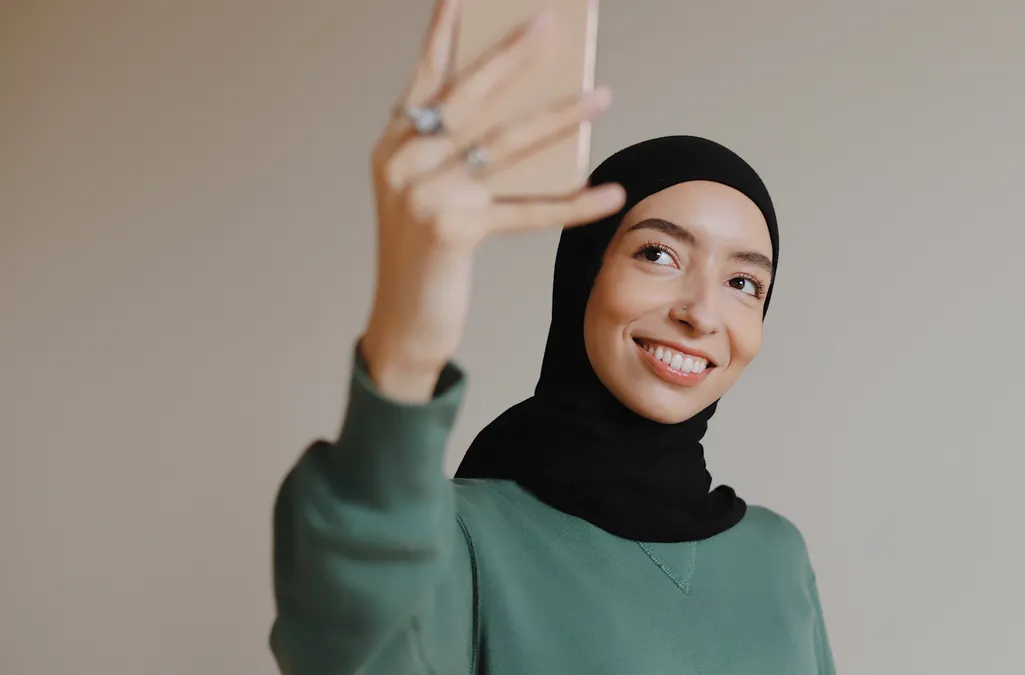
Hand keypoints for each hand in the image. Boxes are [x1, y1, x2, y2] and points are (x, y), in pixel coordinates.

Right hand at [360, 0, 625, 400]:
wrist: (402, 323)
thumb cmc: (424, 255)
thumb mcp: (426, 194)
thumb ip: (454, 152)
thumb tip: (524, 114)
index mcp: (394, 144)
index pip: (426, 78)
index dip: (445, 35)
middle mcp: (403, 161)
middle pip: (471, 97)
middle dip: (516, 57)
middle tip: (553, 25)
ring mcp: (425, 194)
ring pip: (506, 145)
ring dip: (559, 117)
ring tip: (600, 95)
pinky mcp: (452, 231)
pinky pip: (526, 210)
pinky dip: (572, 203)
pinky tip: (610, 192)